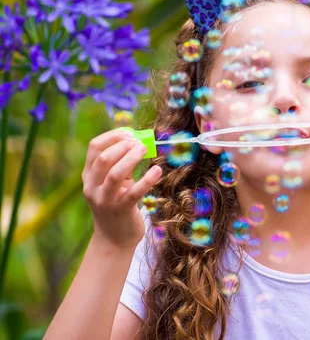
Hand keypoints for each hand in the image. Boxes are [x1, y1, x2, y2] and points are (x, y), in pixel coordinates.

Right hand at [82, 129, 162, 248]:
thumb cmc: (117, 204)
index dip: (113, 136)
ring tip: (145, 150)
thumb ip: (121, 163)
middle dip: (124, 146)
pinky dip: (148, 179)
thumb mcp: (115, 182)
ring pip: (114, 174)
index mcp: (89, 175)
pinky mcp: (121, 210)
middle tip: (141, 144)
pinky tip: (157, 170)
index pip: (94, 147)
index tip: (130, 133)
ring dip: (132, 158)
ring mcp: (105, 200)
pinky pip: (134, 192)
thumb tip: (138, 141)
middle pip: (104, 158)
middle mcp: (92, 186)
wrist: (114, 238)